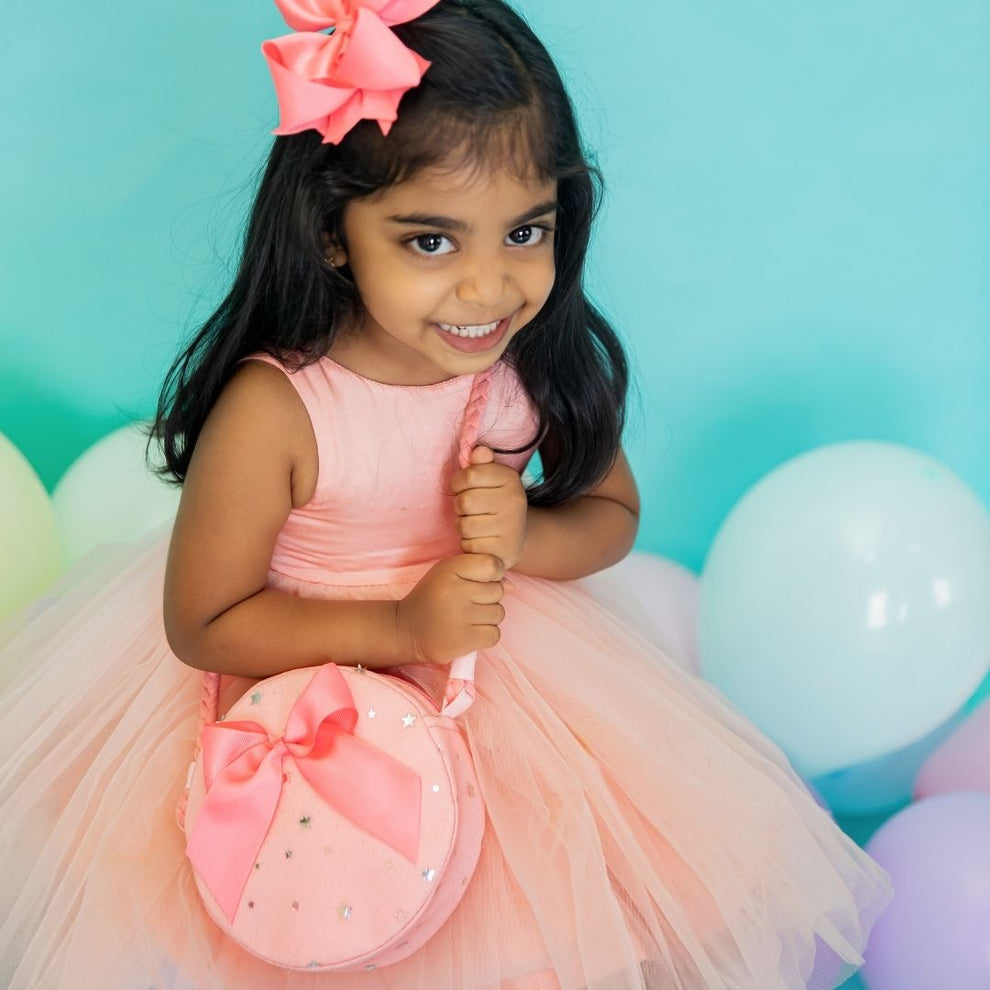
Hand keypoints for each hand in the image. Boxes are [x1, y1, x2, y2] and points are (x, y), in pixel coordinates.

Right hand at [395, 553, 505, 662]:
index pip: (492, 565)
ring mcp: (460, 617)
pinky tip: (470, 631)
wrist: (406, 629)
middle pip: (498, 590)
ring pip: (499, 613)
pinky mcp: (464, 640)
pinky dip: (486, 635)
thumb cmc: (433, 597)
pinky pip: (495, 634)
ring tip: (468, 618)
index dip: (493, 573)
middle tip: (468, 603)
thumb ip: (480, 573)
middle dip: (489, 597)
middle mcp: (455, 591)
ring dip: (488, 617)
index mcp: (450, 569)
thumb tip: (512, 587)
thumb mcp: (449, 574)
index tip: (480, 581)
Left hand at [450, 446, 527, 568]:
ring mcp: (512, 527)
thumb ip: (481, 464)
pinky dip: (469, 544)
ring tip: (475, 524)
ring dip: (463, 526)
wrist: (515, 537)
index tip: (463, 487)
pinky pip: (469, 546)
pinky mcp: (505, 551)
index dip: (458, 483)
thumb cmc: (493, 502)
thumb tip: (478, 451)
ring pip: (464, 525)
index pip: (469, 475)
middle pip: (464, 501)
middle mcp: (515, 501)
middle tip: (470, 510)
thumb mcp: (489, 479)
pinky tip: (480, 540)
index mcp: (510, 478)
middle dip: (460, 507)